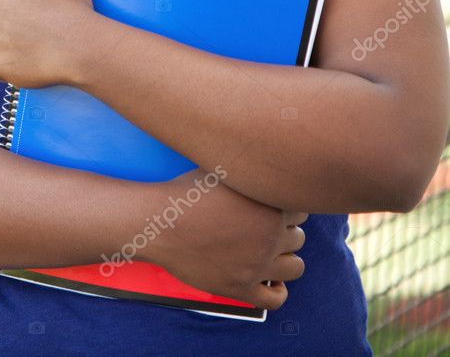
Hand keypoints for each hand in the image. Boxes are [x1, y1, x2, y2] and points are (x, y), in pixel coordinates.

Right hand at [140, 169, 306, 310]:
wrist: (161, 223)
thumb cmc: (187, 193)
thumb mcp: (223, 170)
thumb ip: (250, 173)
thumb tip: (263, 162)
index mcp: (270, 207)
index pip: (301, 210)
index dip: (287, 208)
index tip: (273, 208)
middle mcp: (270, 237)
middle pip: (299, 238)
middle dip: (285, 232)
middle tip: (264, 228)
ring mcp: (257, 265)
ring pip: (295, 267)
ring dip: (285, 259)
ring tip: (268, 252)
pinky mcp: (241, 288)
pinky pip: (276, 299)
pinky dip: (277, 291)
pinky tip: (269, 280)